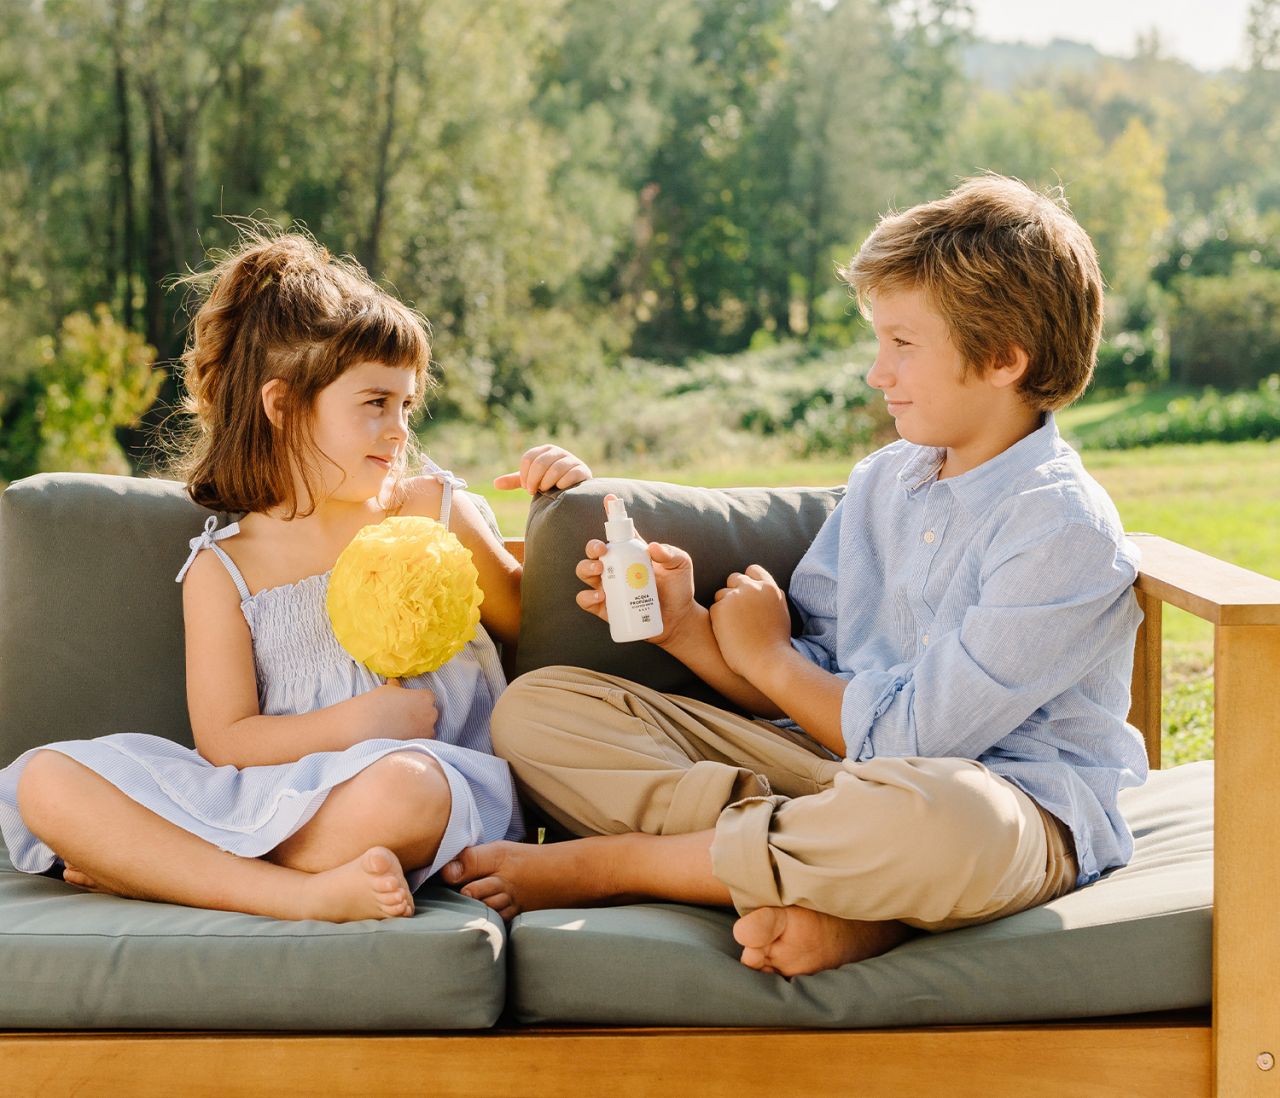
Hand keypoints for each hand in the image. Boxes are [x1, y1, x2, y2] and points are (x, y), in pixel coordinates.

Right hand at [363, 679, 438, 740]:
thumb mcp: (387, 690)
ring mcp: (427, 731)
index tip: (407, 704)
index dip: (417, 700)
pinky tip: (400, 737)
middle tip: (403, 716)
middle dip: (420, 713)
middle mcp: (430, 714)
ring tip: (401, 728)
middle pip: (430, 712)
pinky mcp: (419, 745)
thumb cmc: (375, 704)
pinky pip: (421, 741)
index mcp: (425, 697)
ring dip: (418, 728)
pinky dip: (414, 739)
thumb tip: (395, 683)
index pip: (428, 697)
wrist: (363, 728)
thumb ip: (398, 688)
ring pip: (427, 728)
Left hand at [493, 444, 591, 494]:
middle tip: (533, 491)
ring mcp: (572, 459)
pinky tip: (560, 489)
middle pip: (540, 463)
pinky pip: (570, 474)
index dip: (524, 475)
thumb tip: (495, 484)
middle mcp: (558, 452)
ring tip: (546, 491)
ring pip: (555, 469)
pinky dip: (562, 484)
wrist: (573, 490)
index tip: (527, 487)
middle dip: (534, 480)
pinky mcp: (582, 470)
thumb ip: (516, 481)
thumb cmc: (550, 483)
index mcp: (544, 450)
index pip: (528, 458)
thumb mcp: (532, 480)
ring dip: (547, 483)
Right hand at [574, 497, 698, 646]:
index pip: (618, 531)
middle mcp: (616, 567)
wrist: (678, 619)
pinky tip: (600, 596)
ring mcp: (608, 586)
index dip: (612, 514)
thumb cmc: (679, 588)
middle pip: (594, 550)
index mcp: (632, 552)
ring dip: (587, 567)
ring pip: (585, 571)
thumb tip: (652, 547)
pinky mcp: (605, 608)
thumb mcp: (681, 565)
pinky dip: (588, 597)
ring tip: (600, 570)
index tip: (609, 499)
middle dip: (592, 546)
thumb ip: (671, 553)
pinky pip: (586, 600)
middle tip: (602, 550)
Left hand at [709, 565, 791, 676]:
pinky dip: (718, 621)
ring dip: (724, 607)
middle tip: (737, 615)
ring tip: (735, 629)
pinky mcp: (720, 608)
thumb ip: (771, 598)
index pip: (753, 570)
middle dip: (733, 593)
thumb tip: (763, 591)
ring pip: (721, 594)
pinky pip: (714, 610)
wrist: (768, 661)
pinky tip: (728, 636)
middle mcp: (753, 587)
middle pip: (734, 579)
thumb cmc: (775, 645)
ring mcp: (735, 596)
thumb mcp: (781, 613)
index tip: (745, 594)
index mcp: (770, 588)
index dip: (747, 580)